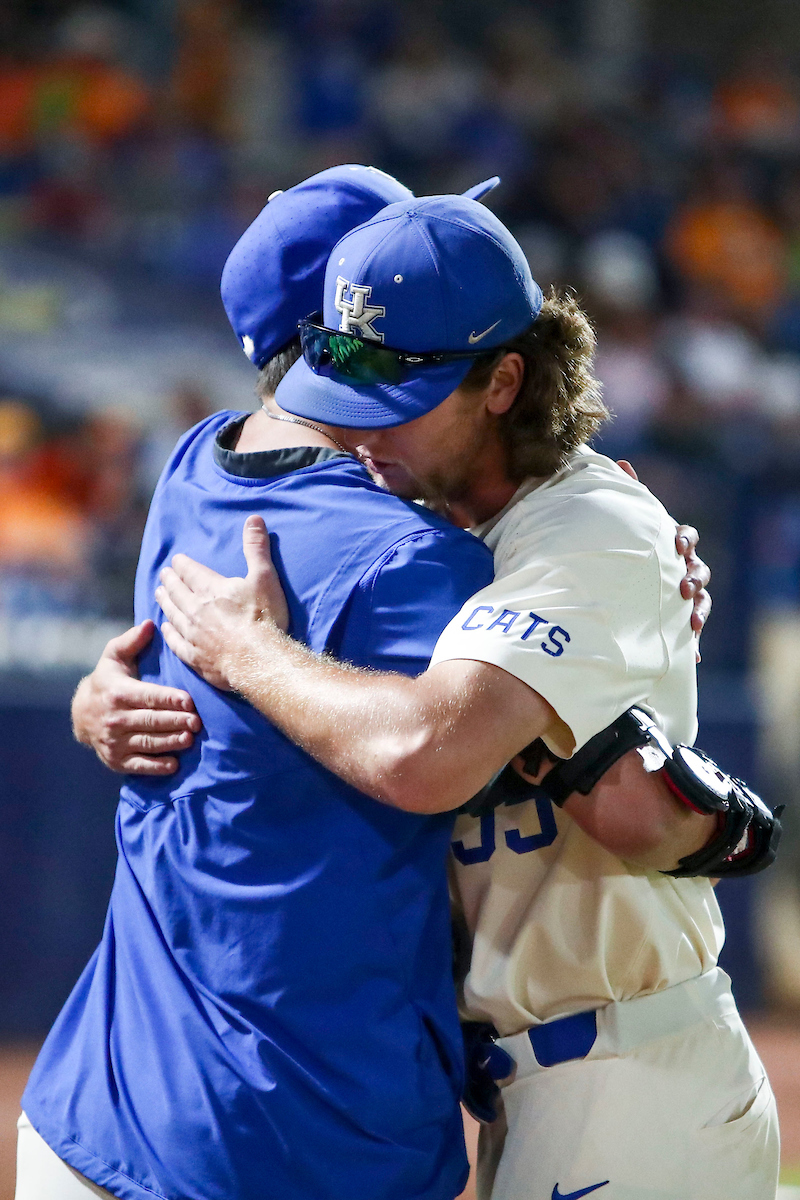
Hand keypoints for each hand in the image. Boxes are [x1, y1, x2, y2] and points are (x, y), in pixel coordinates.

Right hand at [72, 620, 200, 774]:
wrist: (82, 714)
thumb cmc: (108, 681)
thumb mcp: (114, 657)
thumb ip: (132, 641)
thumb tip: (150, 624)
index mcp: (117, 693)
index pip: (148, 697)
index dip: (170, 700)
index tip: (190, 701)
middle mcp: (114, 719)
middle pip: (151, 721)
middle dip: (176, 721)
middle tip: (197, 722)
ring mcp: (114, 742)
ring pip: (148, 743)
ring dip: (170, 742)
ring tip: (190, 738)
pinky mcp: (116, 760)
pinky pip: (139, 765)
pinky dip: (156, 766)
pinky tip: (174, 763)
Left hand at [156, 516, 288, 690]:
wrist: (258, 659)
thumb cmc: (264, 617)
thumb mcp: (264, 576)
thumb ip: (256, 548)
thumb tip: (253, 519)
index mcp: (210, 588)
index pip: (189, 571)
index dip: (182, 564)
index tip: (176, 560)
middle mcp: (195, 609)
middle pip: (176, 591)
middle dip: (169, 581)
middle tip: (163, 575)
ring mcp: (192, 634)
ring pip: (172, 614)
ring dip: (164, 602)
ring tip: (159, 595)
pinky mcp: (194, 657)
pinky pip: (175, 642)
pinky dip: (168, 633)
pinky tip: (165, 628)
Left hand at [617, 461, 710, 652]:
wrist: (617, 579)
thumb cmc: (626, 547)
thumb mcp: (625, 525)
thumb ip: (628, 494)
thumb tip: (622, 462)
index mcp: (670, 542)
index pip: (686, 536)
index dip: (684, 539)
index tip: (677, 545)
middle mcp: (682, 565)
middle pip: (699, 568)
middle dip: (694, 576)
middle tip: (684, 585)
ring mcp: (684, 592)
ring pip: (701, 597)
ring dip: (699, 607)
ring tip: (691, 619)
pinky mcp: (680, 616)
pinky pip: (693, 627)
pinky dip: (694, 640)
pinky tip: (695, 654)